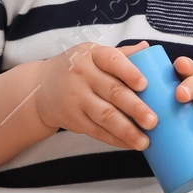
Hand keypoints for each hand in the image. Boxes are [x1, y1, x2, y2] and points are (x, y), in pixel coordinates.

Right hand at [34, 41, 154, 149]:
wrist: (39, 88)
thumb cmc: (77, 68)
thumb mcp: (93, 55)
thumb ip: (121, 54)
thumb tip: (148, 48)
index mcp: (92, 55)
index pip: (112, 60)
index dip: (129, 72)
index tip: (145, 84)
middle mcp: (82, 75)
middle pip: (112, 91)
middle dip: (135, 107)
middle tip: (153, 120)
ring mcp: (76, 98)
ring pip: (105, 116)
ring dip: (126, 130)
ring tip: (144, 141)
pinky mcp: (73, 118)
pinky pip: (96, 131)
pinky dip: (114, 139)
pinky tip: (129, 144)